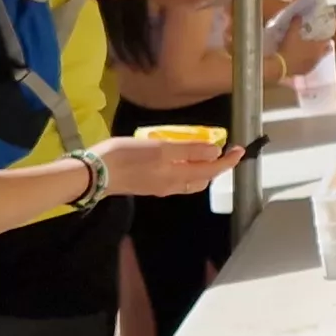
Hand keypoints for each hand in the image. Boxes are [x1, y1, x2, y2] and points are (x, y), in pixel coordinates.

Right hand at [88, 133, 241, 198]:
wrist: (94, 173)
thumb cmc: (126, 156)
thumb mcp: (160, 148)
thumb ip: (189, 150)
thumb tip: (215, 150)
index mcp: (177, 177)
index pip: (211, 171)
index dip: (227, 161)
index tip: (240, 149)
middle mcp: (171, 186)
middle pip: (202, 179)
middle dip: (216, 167)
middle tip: (223, 149)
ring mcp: (159, 187)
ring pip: (189, 181)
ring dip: (200, 168)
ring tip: (203, 151)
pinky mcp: (147, 185)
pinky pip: (175, 179)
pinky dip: (185, 169)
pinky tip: (179, 157)